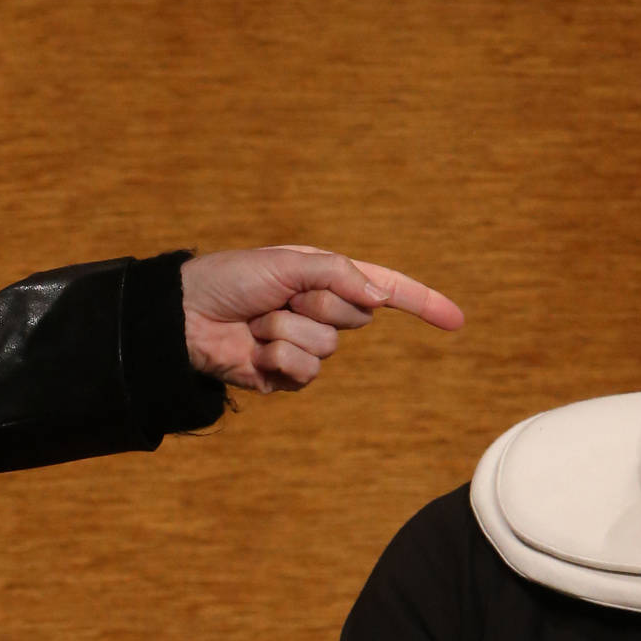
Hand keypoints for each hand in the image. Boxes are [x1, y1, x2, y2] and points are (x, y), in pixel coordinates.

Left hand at [179, 247, 463, 391]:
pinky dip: (278, 357)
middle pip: (355, 318)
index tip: (457, 320)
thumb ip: (339, 274)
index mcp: (327, 279)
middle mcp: (322, 312)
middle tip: (277, 296)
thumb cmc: (232, 278)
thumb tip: (379, 296)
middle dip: (317, 302)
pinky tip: (253, 350)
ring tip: (257, 321)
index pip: (386, 292)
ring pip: (327, 348)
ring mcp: (305, 346)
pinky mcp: (285, 376)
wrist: (183, 314)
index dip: (422, 304)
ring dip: (288, 330)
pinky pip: (304, 372)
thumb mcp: (289, 263)